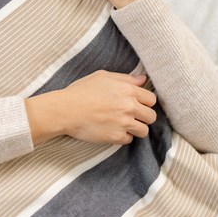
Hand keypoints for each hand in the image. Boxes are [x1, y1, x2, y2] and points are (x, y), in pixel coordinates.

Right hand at [24, 71, 157, 144]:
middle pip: (151, 117)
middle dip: (143, 116)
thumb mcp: (103, 76)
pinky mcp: (116, 137)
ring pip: (143, 131)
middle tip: (132, 116)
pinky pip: (129, 139)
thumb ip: (126, 78)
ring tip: (124, 125)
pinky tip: (113, 130)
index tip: (137, 104)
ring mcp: (124, 123)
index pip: (151, 100)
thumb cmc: (81, 91)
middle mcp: (129, 107)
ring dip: (136, 128)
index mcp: (128, 90)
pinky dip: (123, 136)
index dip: (145, 102)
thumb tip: (142, 80)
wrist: (66, 110)